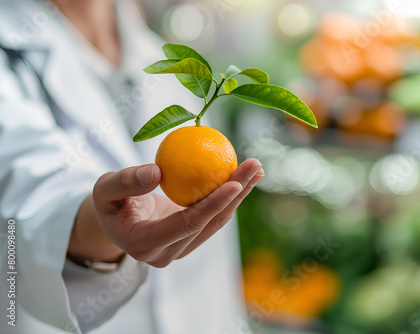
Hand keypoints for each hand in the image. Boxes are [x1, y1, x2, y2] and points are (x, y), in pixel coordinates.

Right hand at [68, 159, 263, 266]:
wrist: (113, 222)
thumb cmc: (107, 204)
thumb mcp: (104, 190)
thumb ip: (125, 182)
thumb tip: (158, 172)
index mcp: (146, 245)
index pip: (187, 225)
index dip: (212, 205)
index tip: (234, 183)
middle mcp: (168, 253)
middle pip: (210, 223)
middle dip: (236, 195)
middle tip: (254, 166)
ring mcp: (181, 248)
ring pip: (217, 221)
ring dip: (239, 194)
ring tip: (256, 168)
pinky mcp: (190, 239)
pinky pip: (213, 217)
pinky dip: (229, 196)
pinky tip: (243, 177)